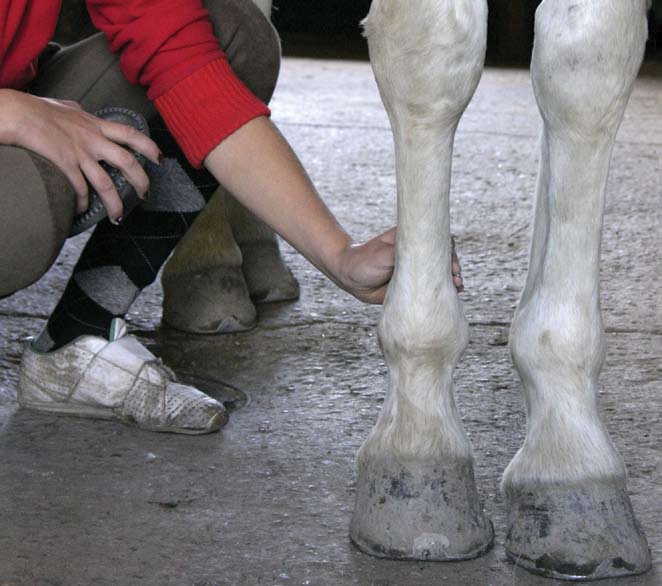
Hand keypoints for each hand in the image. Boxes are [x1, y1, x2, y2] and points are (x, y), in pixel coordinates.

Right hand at [0, 90, 160, 222]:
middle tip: (146, 194)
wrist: (16, 113)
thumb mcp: (68, 108)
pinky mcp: (64, 164)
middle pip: (127, 162)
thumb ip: (81, 114)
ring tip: (119, 218)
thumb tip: (84, 112)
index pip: (131, 134)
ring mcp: (79, 153)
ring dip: (115, 204)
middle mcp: (92, 139)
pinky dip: (83, 203)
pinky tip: (83, 211)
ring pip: (106, 183)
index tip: (160, 159)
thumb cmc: (38, 109)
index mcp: (95, 125)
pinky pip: (80, 190)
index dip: (149, 147)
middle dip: (141, 181)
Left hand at [334, 229, 463, 303]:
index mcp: (413, 241)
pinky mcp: (414, 288)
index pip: (439, 241)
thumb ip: (403, 251)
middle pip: (444, 258)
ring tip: (458, 287)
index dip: (449, 250)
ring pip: (441, 275)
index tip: (451, 261)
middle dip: (454, 266)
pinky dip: (442, 292)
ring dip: (452, 280)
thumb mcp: (385, 254)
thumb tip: (425, 250)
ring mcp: (417, 272)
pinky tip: (453, 295)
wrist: (350, 278)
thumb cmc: (366, 260)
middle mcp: (418, 256)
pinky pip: (431, 290)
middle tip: (456, 276)